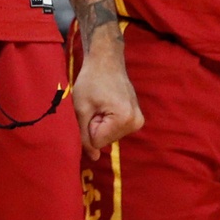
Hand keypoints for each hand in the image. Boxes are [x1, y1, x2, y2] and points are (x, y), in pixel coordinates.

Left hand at [70, 38, 143, 161]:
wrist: (106, 60)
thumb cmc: (91, 80)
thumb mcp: (81, 108)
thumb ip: (84, 135)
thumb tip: (93, 159)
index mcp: (124, 120)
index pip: (97, 141)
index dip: (88, 126)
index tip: (91, 108)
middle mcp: (136, 123)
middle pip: (105, 140)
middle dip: (95, 125)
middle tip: (95, 104)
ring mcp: (138, 121)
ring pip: (110, 136)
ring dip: (101, 123)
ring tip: (101, 103)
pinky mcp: (136, 118)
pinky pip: (116, 129)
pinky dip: (107, 121)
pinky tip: (107, 104)